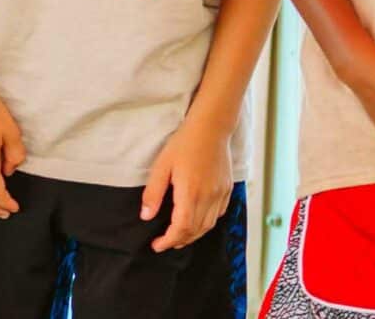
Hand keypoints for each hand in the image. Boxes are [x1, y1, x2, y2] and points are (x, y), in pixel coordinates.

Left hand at [142, 120, 231, 251]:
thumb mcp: (161, 166)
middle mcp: (209, 196)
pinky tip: (197, 220)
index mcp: (190, 192)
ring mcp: (221, 193)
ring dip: (193, 235)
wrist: (211, 128)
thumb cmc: (184, 144)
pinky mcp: (227, 188)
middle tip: (164, 243)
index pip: (181, 228)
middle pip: (196, 230)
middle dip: (179, 241)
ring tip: (179, 236)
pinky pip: (219, 214)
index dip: (168, 241)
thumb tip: (146, 215)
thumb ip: (153, 193)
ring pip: (209, 225)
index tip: (156, 245)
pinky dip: (207, 223)